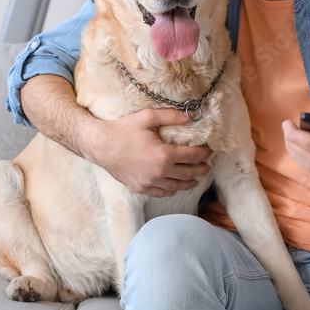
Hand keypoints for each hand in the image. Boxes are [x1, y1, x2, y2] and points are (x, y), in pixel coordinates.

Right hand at [85, 108, 211, 197]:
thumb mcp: (147, 117)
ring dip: (189, 182)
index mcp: (164, 155)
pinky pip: (162, 193)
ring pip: (177, 187)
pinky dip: (172, 190)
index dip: (204, 153)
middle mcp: (160, 172)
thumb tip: (192, 115)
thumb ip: (171, 116)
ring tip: (195, 178)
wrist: (101, 146)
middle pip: (189, 174)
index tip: (208, 149)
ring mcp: (150, 182)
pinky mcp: (141, 188)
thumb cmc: (123, 130)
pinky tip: (175, 186)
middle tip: (206, 165)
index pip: (193, 156)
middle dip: (201, 169)